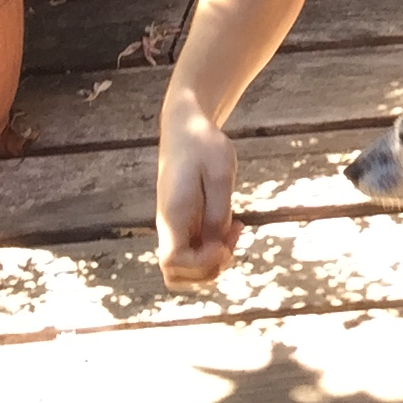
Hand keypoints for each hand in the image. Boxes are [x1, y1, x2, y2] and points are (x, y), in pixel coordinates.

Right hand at [155, 107, 242, 290]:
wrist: (187, 126)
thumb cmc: (204, 145)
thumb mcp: (220, 174)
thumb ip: (218, 213)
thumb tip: (217, 246)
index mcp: (172, 215)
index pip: (173, 263)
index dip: (201, 265)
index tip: (223, 243)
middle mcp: (169, 226)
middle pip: (175, 275)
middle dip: (207, 271)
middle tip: (230, 242)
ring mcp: (175, 226)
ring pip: (184, 268)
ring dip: (212, 263)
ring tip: (234, 234)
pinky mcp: (184, 222)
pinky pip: (194, 250)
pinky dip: (214, 249)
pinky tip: (233, 227)